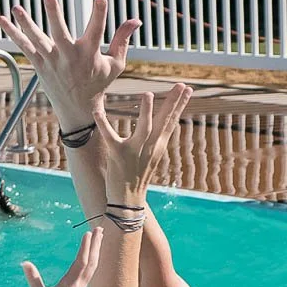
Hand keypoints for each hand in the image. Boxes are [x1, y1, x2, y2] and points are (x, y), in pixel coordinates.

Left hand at [0, 0, 139, 130]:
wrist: (79, 110)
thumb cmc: (99, 83)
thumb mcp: (115, 64)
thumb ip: (123, 40)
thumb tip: (136, 19)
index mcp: (90, 55)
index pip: (96, 31)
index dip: (99, 14)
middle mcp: (69, 57)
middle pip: (60, 33)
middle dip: (55, 15)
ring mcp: (52, 61)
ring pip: (37, 40)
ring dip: (26, 24)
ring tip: (16, 8)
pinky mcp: (39, 65)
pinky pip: (24, 47)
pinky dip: (12, 34)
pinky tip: (1, 19)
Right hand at [22, 228, 101, 286]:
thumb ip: (33, 279)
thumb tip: (25, 263)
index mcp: (71, 284)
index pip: (81, 261)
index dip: (86, 247)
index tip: (89, 233)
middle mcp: (80, 284)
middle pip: (91, 261)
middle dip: (96, 244)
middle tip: (100, 229)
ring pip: (92, 266)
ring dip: (96, 251)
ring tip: (98, 238)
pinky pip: (89, 272)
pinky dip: (92, 261)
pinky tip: (91, 258)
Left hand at [90, 83, 191, 205]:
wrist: (128, 201)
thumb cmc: (137, 177)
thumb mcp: (150, 157)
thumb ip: (153, 139)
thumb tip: (157, 125)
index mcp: (157, 146)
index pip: (171, 122)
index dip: (180, 105)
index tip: (188, 89)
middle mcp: (149, 148)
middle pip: (164, 121)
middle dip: (173, 102)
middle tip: (182, 85)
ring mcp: (134, 152)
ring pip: (144, 129)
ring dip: (146, 112)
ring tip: (148, 94)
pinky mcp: (118, 155)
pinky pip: (110, 137)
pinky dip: (103, 124)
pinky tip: (97, 112)